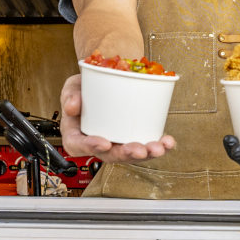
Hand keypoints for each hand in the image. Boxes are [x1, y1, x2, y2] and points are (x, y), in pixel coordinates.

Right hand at [58, 73, 175, 163]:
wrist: (102, 85)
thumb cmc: (83, 90)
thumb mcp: (72, 87)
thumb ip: (70, 95)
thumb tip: (72, 105)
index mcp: (77, 135)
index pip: (80, 146)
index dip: (92, 147)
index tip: (104, 143)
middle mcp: (98, 144)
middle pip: (111, 155)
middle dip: (127, 154)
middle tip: (139, 149)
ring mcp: (117, 142)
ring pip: (131, 154)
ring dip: (147, 154)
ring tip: (160, 147)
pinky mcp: (132, 137)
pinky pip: (145, 145)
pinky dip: (159, 146)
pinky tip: (168, 142)